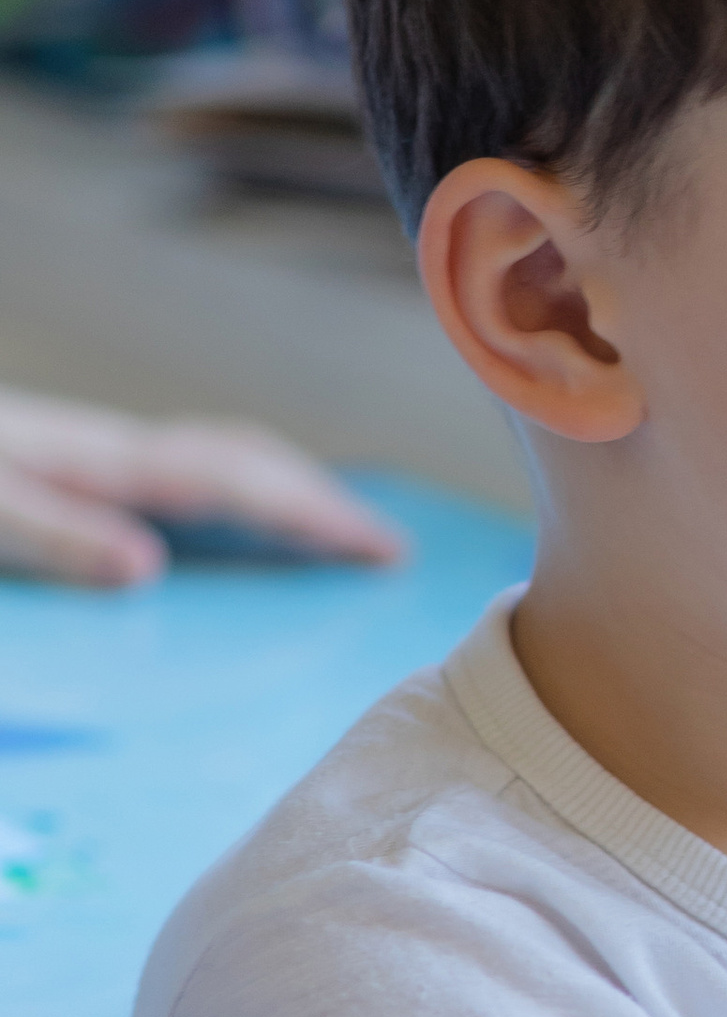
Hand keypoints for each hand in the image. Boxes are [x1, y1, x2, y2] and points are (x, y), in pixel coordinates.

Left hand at [0, 390, 406, 587]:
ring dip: (281, 491)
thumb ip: (52, 533)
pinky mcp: (66, 471)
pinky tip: (227, 529)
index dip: (314, 513)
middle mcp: (104, 450)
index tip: (382, 550)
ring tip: (329, 531)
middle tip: (384, 548)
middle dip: (319, 498)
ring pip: (213, 461)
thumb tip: (149, 565)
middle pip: (239, 458)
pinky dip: (230, 497)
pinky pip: (176, 479)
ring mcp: (87, 457)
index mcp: (94, 459)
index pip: (232, 480)